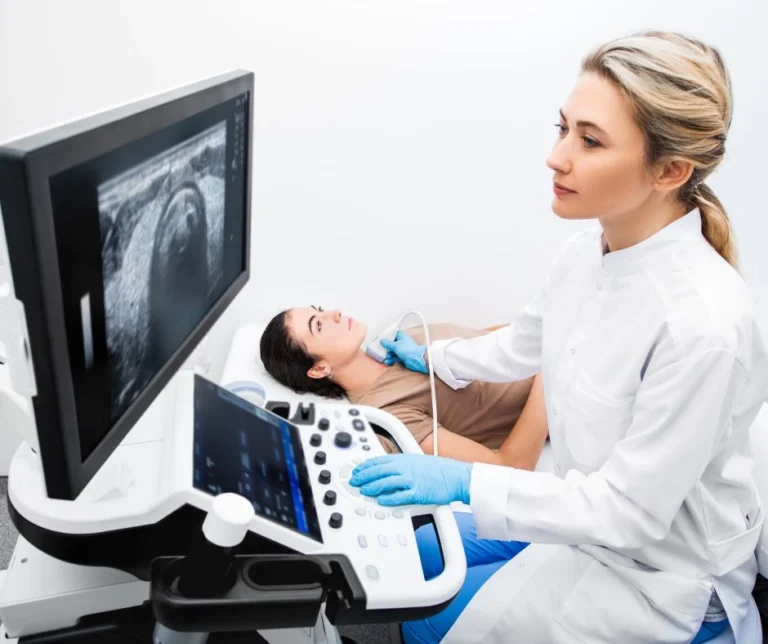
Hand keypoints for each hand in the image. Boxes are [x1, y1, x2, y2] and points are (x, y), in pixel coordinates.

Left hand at [349, 454, 471, 505]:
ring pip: (386, 483)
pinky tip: (381, 500)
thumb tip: (386, 469)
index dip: (365, 466)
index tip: (356, 471)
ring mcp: (411, 480)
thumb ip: (400, 465)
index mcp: (404, 459)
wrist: (456, 476)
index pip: (378, 461)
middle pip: (378, 471)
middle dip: (363, 477)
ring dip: (372, 487)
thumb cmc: (439, 470)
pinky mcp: (418, 493)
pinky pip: (399, 496)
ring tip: (364, 491)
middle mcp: (405, 468)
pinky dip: (388, 498)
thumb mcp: (416, 461)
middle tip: (354, 482)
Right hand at [380, 331, 427, 373]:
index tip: (382, 339)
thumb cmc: (407, 349)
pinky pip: (395, 357)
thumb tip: (382, 341)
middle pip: (392, 343)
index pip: (393, 333)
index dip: (388, 336)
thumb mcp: (395, 345)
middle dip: (387, 348)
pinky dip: (392, 359)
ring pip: (393, 351)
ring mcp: (403, 349)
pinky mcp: (403, 356)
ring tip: (386, 358)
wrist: (416, 359)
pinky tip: (388, 362)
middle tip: (382, 351)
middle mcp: (402, 342)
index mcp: (401, 336)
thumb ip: (387, 343)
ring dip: (389, 355)